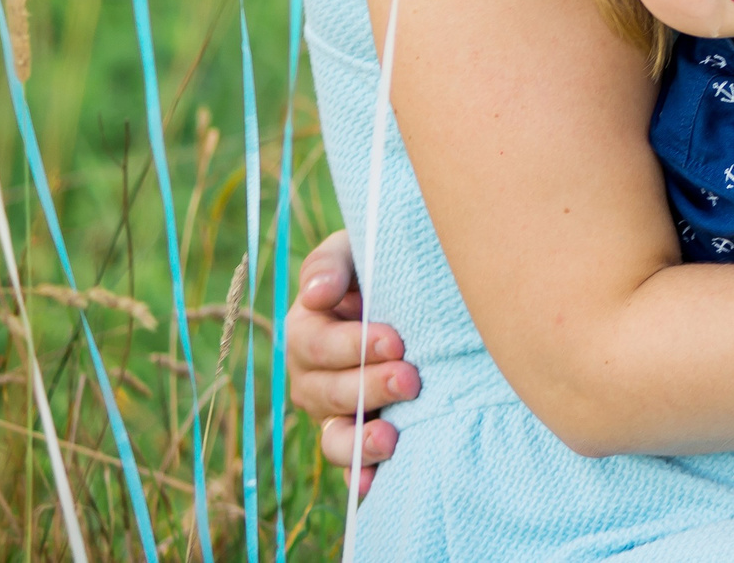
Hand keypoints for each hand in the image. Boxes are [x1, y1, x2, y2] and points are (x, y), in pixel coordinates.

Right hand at [283, 231, 419, 493]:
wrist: (425, 290)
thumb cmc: (384, 265)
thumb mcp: (357, 250)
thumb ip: (332, 264)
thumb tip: (316, 294)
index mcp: (308, 328)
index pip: (315, 343)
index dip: (351, 345)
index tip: (395, 339)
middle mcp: (314, 375)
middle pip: (326, 391)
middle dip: (367, 387)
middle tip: (411, 377)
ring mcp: (336, 411)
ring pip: (334, 435)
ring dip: (359, 440)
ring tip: (391, 438)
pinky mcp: (362, 435)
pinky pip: (352, 465)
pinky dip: (360, 476)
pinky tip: (375, 483)